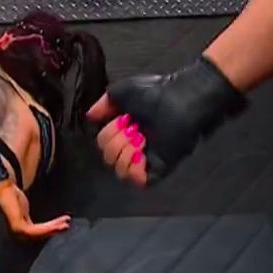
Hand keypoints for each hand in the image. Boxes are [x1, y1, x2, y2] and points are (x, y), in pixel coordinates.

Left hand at [0, 182, 73, 240]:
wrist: (3, 188)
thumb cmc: (13, 196)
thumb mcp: (25, 206)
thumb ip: (32, 213)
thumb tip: (46, 210)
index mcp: (21, 229)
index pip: (38, 234)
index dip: (52, 230)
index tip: (64, 223)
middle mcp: (18, 233)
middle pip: (41, 235)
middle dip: (55, 230)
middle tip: (68, 225)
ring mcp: (18, 231)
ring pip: (40, 234)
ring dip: (54, 228)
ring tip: (66, 223)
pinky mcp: (19, 227)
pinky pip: (37, 230)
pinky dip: (49, 227)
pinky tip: (58, 223)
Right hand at [84, 58, 248, 186]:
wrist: (182, 97)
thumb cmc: (156, 90)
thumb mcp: (122, 91)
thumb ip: (103, 105)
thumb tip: (90, 117)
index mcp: (125, 129)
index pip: (103, 144)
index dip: (108, 133)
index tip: (122, 119)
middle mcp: (134, 145)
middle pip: (109, 159)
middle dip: (115, 144)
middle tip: (131, 130)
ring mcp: (148, 157)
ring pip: (121, 172)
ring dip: (124, 156)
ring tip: (138, 141)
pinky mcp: (161, 166)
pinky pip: (141, 181)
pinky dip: (136, 171)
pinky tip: (141, 154)